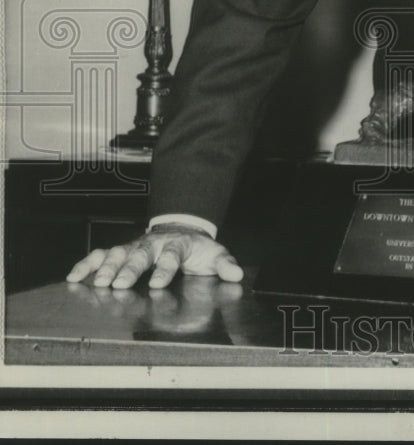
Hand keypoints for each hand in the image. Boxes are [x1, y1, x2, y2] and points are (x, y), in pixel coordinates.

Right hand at [65, 224, 243, 290]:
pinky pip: (101, 255)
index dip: (164, 269)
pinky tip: (75, 276)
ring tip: (98, 283)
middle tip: (118, 284)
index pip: (170, 255)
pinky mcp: (121, 251)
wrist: (182, 230)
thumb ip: (224, 264)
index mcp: (177, 245)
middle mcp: (153, 244)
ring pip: (118, 254)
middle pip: (139, 255)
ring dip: (106, 268)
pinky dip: (87, 264)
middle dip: (129, 269)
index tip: (157, 283)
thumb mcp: (214, 254)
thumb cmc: (196, 249)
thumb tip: (237, 274)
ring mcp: (135, 247)